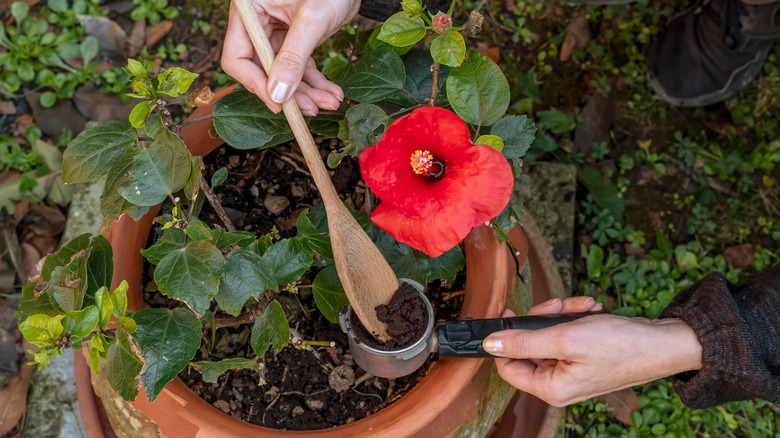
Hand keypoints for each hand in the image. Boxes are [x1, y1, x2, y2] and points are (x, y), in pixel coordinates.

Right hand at [222, 0, 359, 115]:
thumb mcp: (311, 20)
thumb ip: (294, 57)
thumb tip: (278, 94)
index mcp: (249, 11)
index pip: (238, 57)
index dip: (256, 84)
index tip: (279, 103)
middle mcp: (258, 24)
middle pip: (263, 71)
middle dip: (289, 92)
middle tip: (311, 109)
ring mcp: (276, 33)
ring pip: (285, 74)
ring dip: (307, 92)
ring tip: (330, 102)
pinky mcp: (295, 40)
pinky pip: (300, 68)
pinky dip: (316, 82)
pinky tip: (331, 93)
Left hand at [485, 297, 702, 406]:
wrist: (663, 343)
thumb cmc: (621, 345)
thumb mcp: (566, 338)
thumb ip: (524, 341)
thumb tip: (490, 344)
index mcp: (551, 388)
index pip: (507, 366)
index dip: (506, 338)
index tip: (512, 312)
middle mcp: (558, 383)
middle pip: (528, 345)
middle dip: (543, 318)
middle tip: (557, 305)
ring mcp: (571, 370)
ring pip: (547, 334)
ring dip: (561, 314)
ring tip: (582, 306)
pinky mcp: (582, 357)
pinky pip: (565, 332)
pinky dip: (574, 317)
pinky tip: (590, 309)